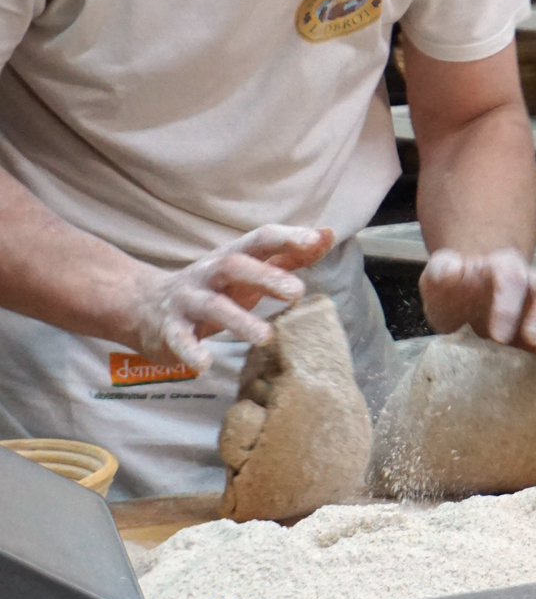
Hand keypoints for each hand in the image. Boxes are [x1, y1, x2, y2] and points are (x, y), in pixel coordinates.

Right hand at [128, 225, 332, 370]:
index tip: (316, 240)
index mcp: (233, 257)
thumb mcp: (250, 267)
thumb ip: (289, 254)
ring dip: (238, 320)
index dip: (287, 237)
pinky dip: (190, 352)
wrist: (144, 304)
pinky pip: (179, 339)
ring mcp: (188, 301)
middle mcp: (209, 274)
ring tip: (265, 337)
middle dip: (265, 276)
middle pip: (235, 266)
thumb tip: (328, 233)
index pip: (260, 239)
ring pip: (212, 306)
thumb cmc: (216, 286)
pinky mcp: (169, 330)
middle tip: (296, 292)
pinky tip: (205, 365)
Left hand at [419, 247, 535, 356]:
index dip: (508, 303)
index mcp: (502, 269)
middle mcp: (532, 281)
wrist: (469, 304)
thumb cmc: (455, 295)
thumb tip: (452, 268)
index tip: (497, 335)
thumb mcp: (438, 282)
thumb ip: (442, 272)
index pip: (511, 276)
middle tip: (530, 341)